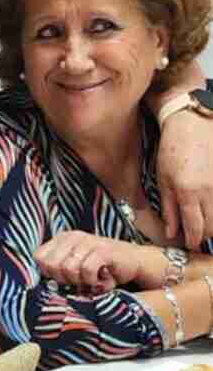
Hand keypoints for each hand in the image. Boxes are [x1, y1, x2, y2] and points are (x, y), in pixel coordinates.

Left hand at [34, 231, 155, 291]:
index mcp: (62, 239)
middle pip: (51, 265)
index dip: (49, 273)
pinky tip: (102, 279)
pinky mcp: (103, 250)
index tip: (65, 279)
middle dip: (64, 280)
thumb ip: (59, 272)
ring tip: (92, 279)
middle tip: (80, 281)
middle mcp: (72, 237)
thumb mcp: (76, 267)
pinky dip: (93, 281)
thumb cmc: (102, 269)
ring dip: (80, 282)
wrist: (135, 262)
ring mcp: (88, 241)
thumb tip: (45, 286)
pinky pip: (86, 270)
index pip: (39, 257)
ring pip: (68, 269)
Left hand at [157, 111, 212, 248]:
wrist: (192, 125)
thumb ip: (169, 208)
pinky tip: (208, 208)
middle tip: (194, 235)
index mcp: (188, 193)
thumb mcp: (163, 179)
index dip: (193, 241)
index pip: (195, 228)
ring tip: (201, 222)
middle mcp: (209, 192)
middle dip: (204, 236)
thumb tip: (172, 232)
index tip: (189, 245)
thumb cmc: (172, 150)